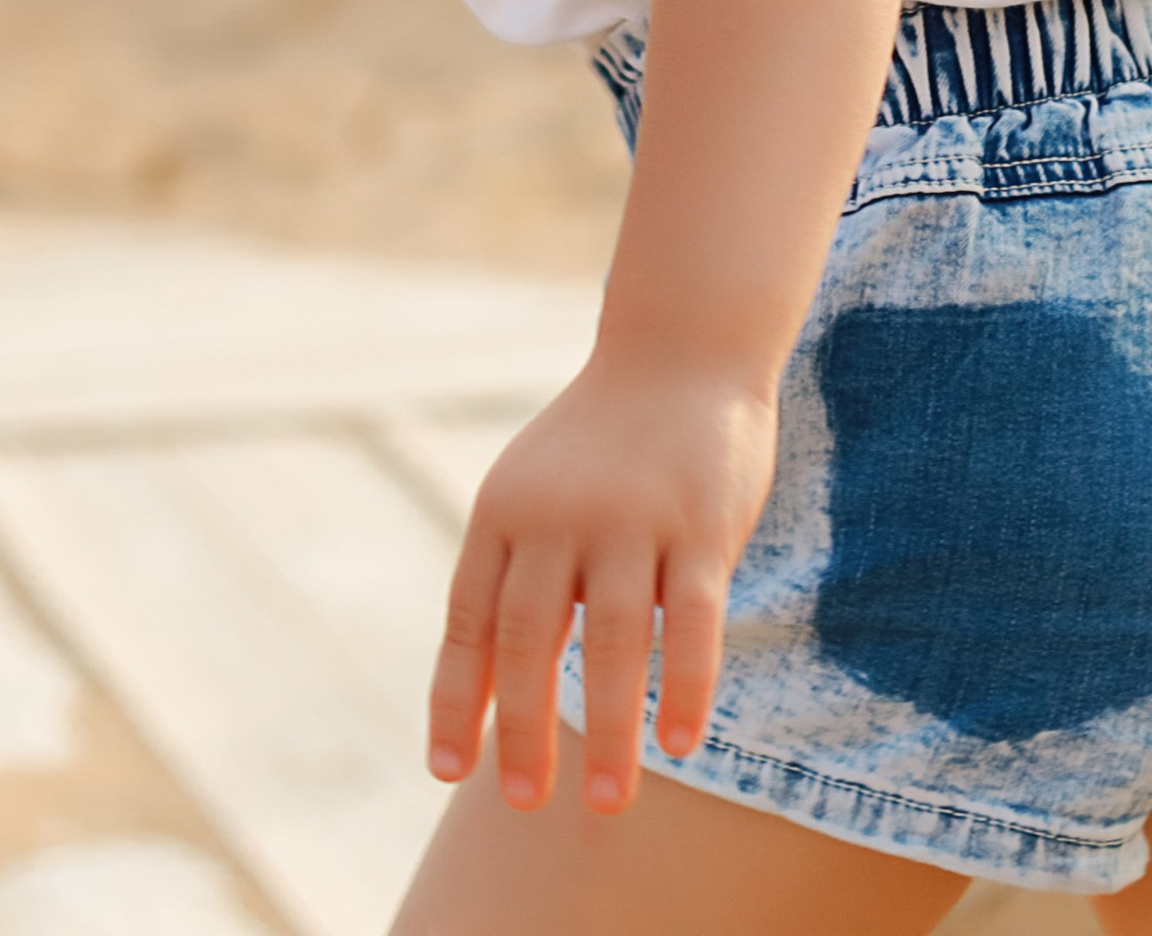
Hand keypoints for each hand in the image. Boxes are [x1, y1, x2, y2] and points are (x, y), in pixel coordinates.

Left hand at [426, 353, 777, 815]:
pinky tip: (678, 742)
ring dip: (606, 729)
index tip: (449, 772)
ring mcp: (633, 516)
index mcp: (504, 511)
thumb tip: (488, 697)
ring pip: (614, 639)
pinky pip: (695, 617)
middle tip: (525, 803)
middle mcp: (559, 514)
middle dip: (523, 730)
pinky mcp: (702, 522)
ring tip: (603, 804)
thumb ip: (515, 580)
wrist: (679, 348)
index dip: (457, 698)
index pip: (469, 620)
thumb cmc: (601, 445)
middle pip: (529, 637)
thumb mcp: (535, 495)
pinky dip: (685, 684)